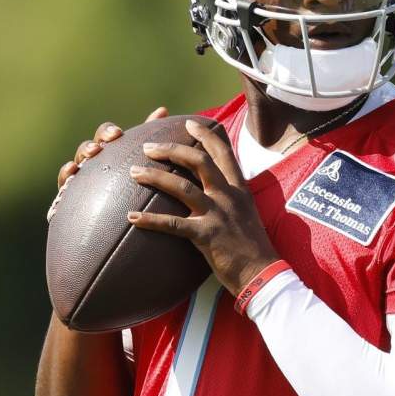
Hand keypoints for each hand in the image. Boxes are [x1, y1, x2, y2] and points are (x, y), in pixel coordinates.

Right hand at [55, 106, 168, 189]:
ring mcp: (79, 178)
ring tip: (86, 159)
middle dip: (91, 145)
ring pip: (75, 162)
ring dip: (80, 158)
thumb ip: (150, 138)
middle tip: (99, 148)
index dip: (108, 132)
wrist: (115, 218)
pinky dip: (65, 174)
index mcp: (109, 153)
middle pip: (88, 148)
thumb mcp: (142, 161)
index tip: (117, 134)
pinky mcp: (70, 194)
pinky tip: (72, 171)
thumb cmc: (130, 186)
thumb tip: (163, 110)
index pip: (105, 137)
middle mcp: (92, 163)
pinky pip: (64, 183)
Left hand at [127, 119, 279, 295]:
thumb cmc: (252, 247)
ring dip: (155, 177)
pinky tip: (131, 218)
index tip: (190, 123)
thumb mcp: (246, 213)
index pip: (223, 153)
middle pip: (198, 162)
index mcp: (239, 189)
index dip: (206, 136)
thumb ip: (232, 198)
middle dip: (171, 150)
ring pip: (182, 187)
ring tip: (133, 172)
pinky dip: (150, 220)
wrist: (263, 272)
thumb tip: (215, 190)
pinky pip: (173, 224)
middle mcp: (228, 196)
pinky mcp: (206, 235)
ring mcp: (218, 214)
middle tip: (149, 147)